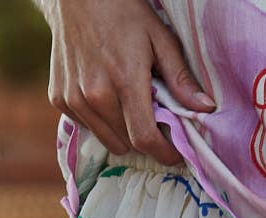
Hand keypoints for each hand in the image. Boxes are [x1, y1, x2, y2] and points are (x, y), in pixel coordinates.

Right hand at [45, 0, 215, 163]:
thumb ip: (180, 77)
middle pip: (128, 142)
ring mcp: (74, 99)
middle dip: (146, 140)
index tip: (174, 154)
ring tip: (130, 107)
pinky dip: (101, 121)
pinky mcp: (59, 99)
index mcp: (124, 81)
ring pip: (108, 140)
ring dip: (123, 133)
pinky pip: (87, 127)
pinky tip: (105, 96)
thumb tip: (205, 108)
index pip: (145, 138)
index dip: (164, 153)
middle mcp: (95, 95)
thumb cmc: (123, 12)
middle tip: (155, 122)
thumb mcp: (159, 38)